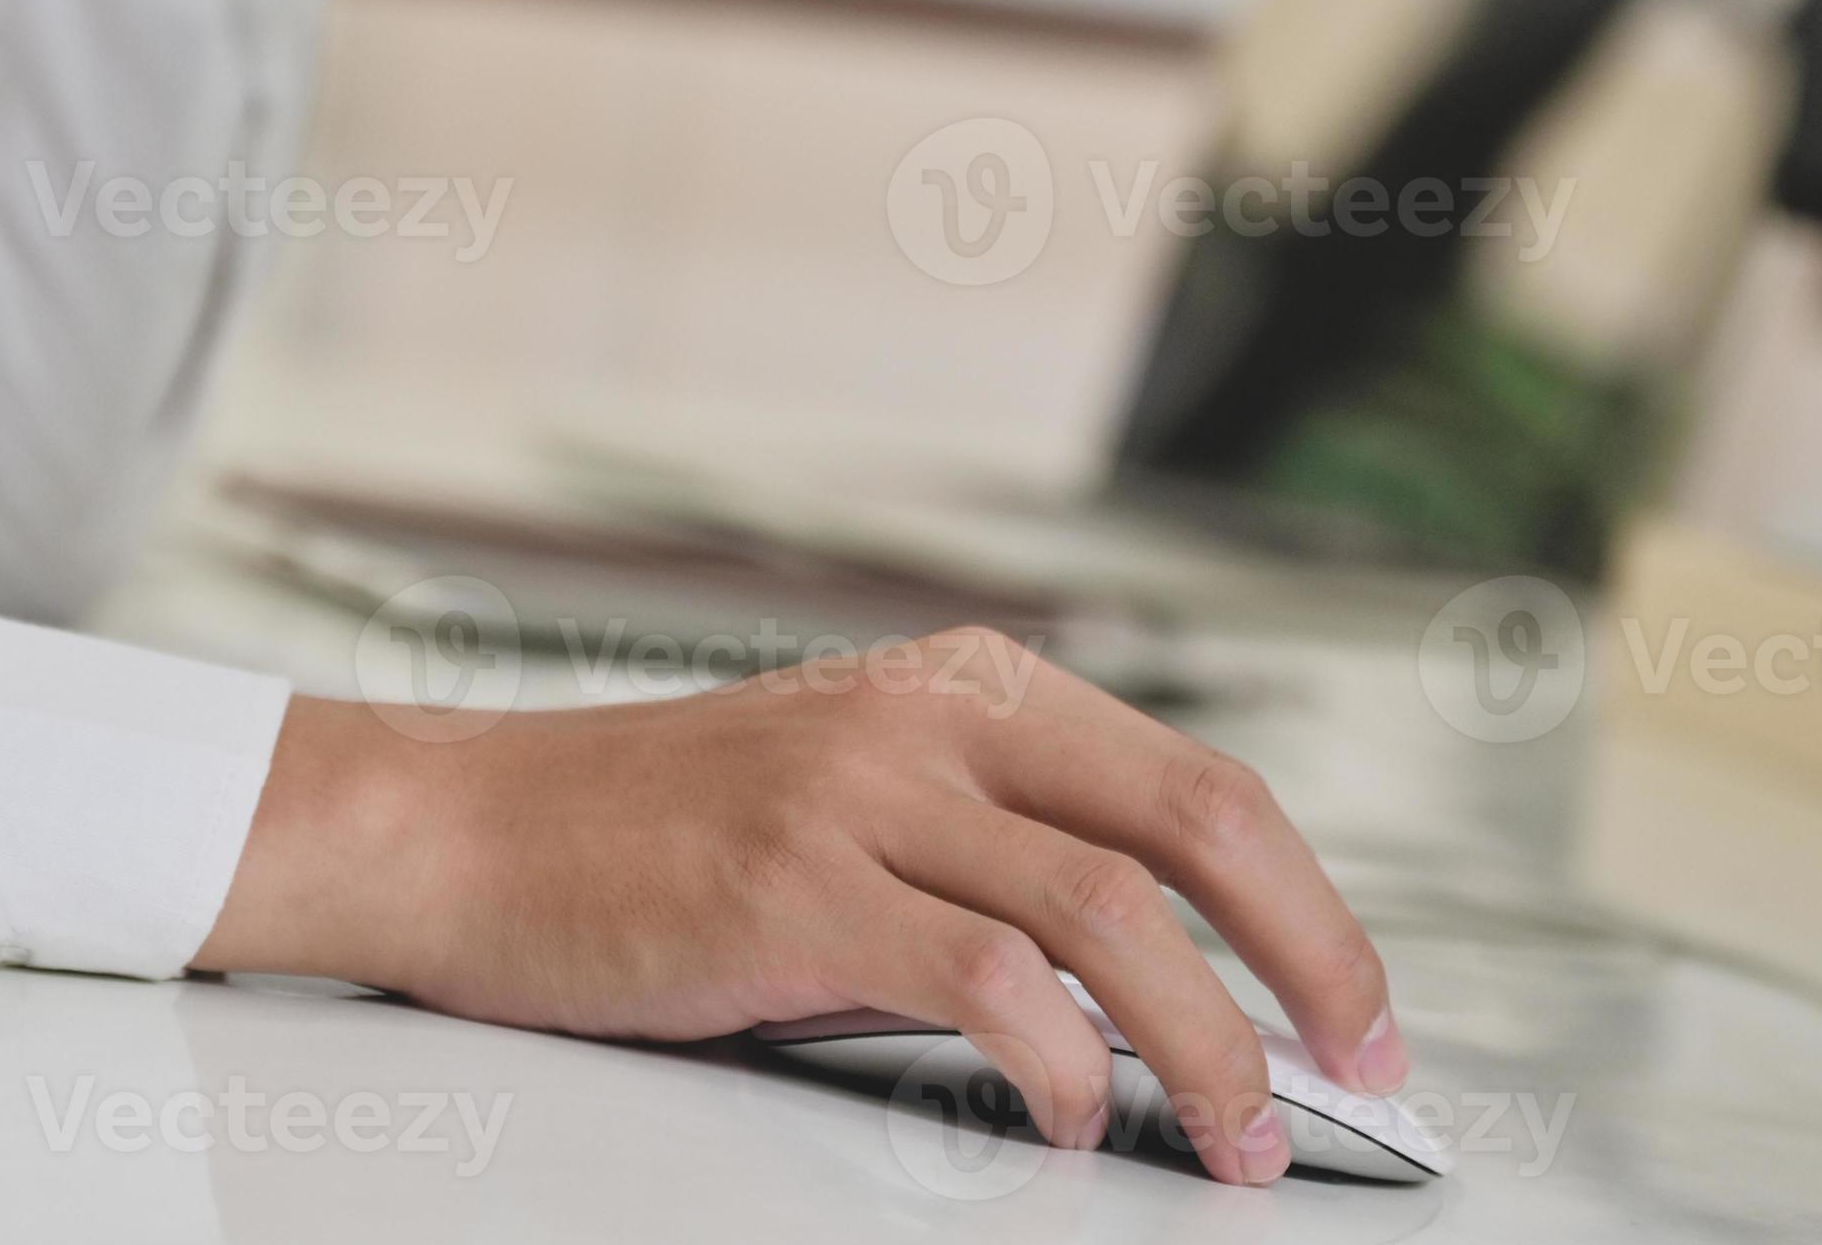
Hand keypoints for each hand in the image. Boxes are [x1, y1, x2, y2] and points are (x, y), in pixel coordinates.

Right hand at [195, 629, 1407, 1187]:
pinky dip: (1061, 1064)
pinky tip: (1069, 1119)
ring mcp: (862, 793)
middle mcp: (932, 716)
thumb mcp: (850, 795)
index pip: (1200, 782)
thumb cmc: (646, 835)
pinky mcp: (792, 888)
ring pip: (1113, 911)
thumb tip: (1158, 984)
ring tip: (1242, 1135)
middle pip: (1198, 819)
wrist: (460, 829)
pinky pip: (987, 978)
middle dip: (1313, 957)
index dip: (1310, 905)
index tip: (1360, 1011)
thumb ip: (988, 850)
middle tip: (1361, 1072)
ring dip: (1208, 1043)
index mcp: (967, 686)